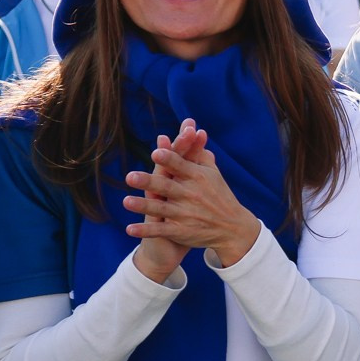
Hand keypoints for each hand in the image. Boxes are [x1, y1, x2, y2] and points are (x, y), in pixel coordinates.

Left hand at [122, 120, 263, 269]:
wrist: (233, 228)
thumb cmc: (218, 195)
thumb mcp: (212, 173)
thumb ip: (199, 152)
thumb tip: (194, 129)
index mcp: (197, 177)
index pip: (180, 166)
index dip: (169, 159)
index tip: (156, 152)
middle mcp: (190, 195)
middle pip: (166, 187)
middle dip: (149, 182)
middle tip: (130, 176)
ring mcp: (185, 214)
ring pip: (160, 209)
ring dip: (143, 206)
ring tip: (126, 201)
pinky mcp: (181, 231)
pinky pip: (161, 231)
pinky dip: (145, 231)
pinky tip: (129, 229)